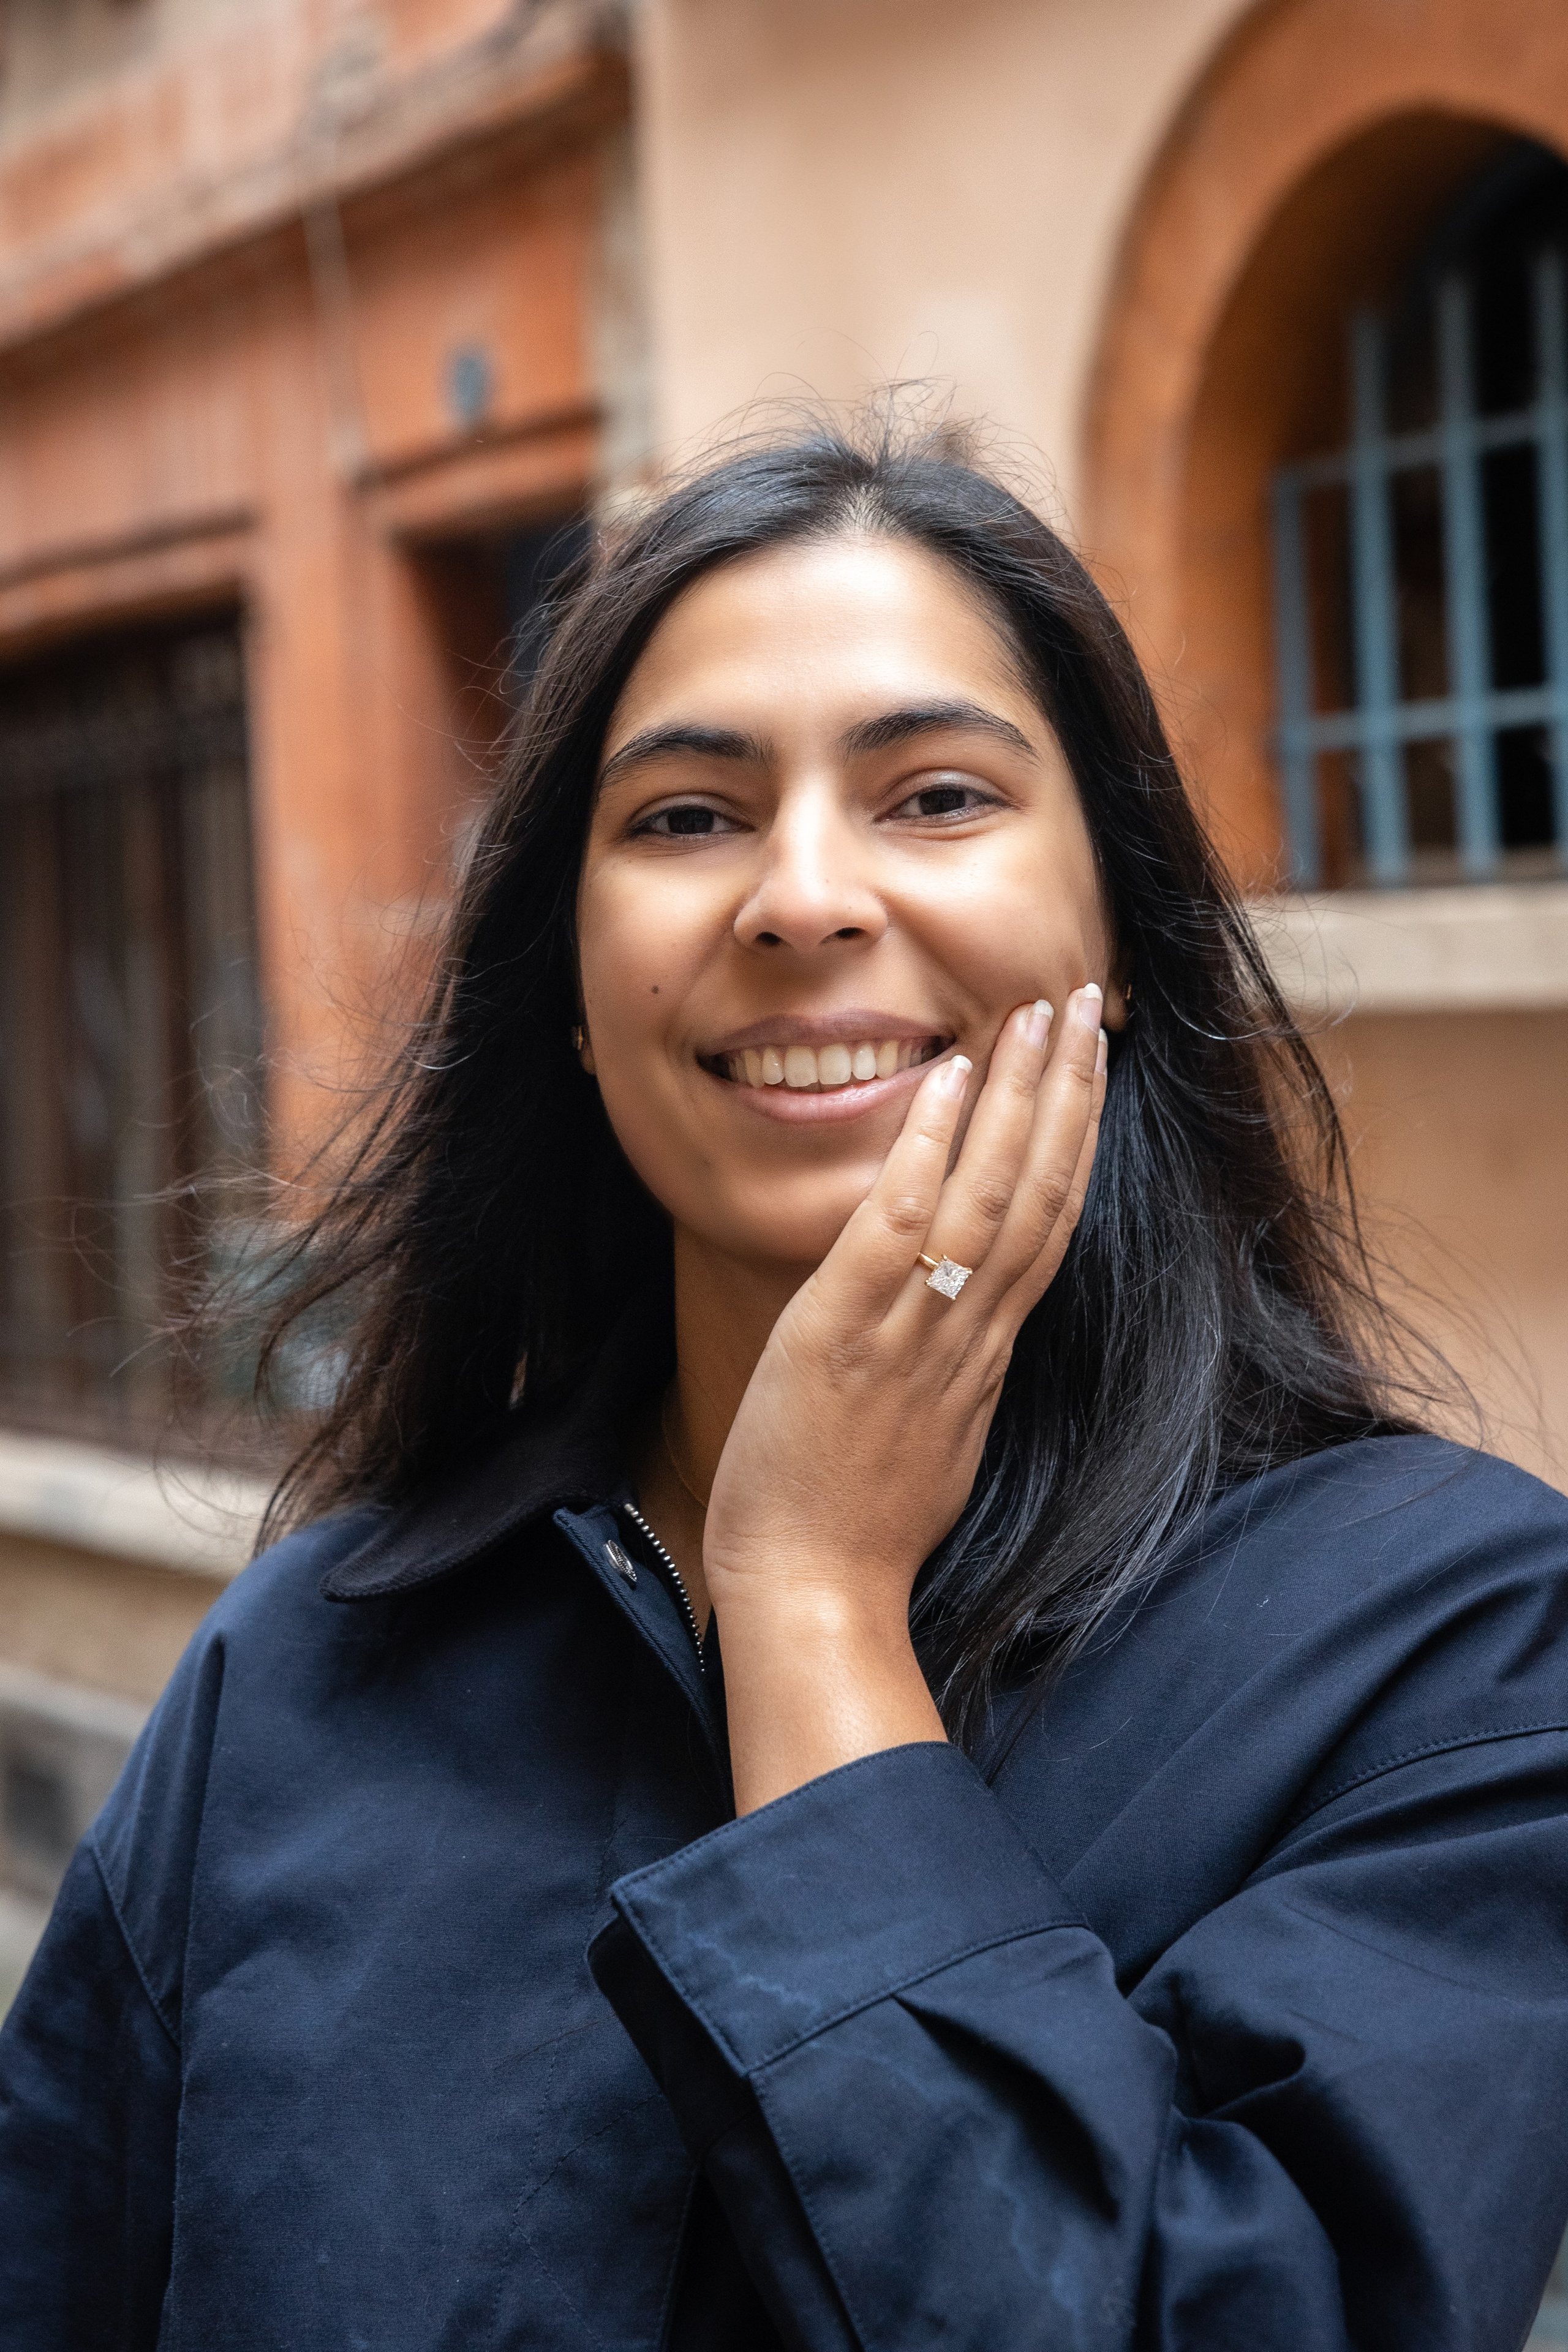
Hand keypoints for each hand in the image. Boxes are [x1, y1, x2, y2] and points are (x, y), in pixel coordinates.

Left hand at [704, 987, 1107, 1809]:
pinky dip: (929, 1148)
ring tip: (1041, 1012)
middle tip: (1088, 1004)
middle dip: (1070, 1093)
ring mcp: (915, 1330)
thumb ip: (949, 1371)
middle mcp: (969, 1334)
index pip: (1049, 1229)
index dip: (1074, 1142)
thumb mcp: (927, 1439)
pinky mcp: (848, 1331)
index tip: (1089, 1071)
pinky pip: (902, 1226)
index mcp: (986, 1356)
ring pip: (993, 1195)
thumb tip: (962, 1327)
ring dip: (1021, 1096)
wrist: (815, 1596)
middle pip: (1043, 1194)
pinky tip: (945, 1080)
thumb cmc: (857, 1528)